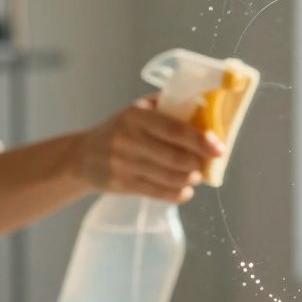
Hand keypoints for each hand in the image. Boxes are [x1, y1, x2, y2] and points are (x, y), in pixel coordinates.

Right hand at [73, 96, 224, 202]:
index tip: (219, 149)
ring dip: (190, 179)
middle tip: (206, 164)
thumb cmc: (120, 130)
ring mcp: (124, 164)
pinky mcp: (123, 184)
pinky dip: (178, 194)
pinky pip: (159, 193)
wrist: (82, 156)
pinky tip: (186, 190)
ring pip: (170, 177)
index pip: (174, 129)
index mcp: (135, 116)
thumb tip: (204, 109)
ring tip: (195, 176)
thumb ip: (167, 107)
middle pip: (175, 158)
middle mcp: (128, 139)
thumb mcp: (137, 111)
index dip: (200, 140)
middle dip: (197, 163)